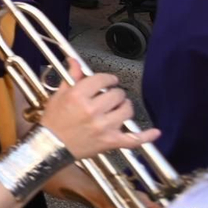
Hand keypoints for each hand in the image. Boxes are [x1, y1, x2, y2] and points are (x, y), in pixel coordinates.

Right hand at [38, 61, 157, 160]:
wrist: (51, 146)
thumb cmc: (53, 121)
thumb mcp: (59, 95)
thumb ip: (71, 77)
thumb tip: (75, 61)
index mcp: (78, 96)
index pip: (102, 80)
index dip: (108, 79)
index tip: (109, 81)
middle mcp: (92, 110)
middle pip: (117, 95)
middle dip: (115, 93)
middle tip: (110, 97)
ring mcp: (104, 127)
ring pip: (126, 111)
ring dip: (125, 107)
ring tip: (120, 107)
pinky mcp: (111, 142)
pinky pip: (133, 139)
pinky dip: (146, 136)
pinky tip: (156, 132)